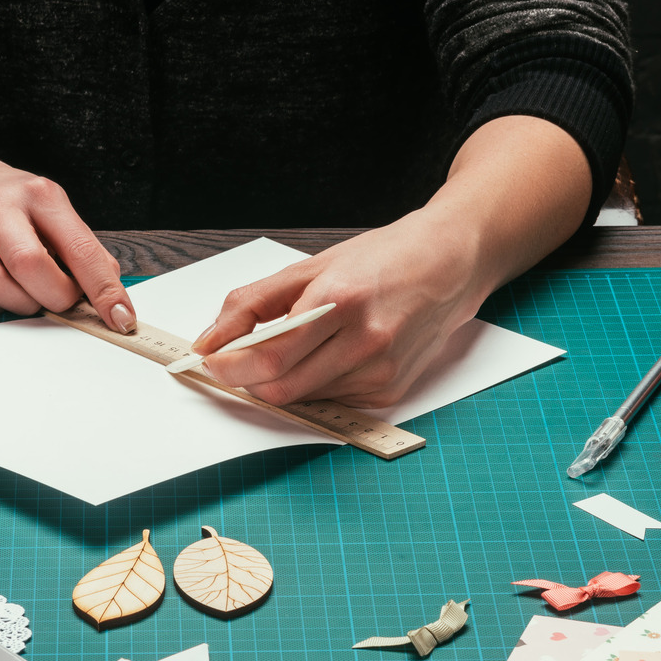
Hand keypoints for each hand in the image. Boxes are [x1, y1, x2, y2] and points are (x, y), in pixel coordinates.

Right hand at [0, 127, 136, 331]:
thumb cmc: (10, 202)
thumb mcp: (52, 207)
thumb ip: (81, 247)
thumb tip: (110, 292)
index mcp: (38, 193)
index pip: (77, 248)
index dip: (103, 289)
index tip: (120, 316)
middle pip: (30, 266)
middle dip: (56, 297)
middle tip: (63, 298)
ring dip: (21, 304)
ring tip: (30, 294)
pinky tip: (0, 292)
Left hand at [193, 115, 591, 407]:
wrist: (452, 263)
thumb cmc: (383, 259)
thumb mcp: (310, 266)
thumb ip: (251, 304)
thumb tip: (209, 340)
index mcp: (340, 300)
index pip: (269, 356)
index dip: (229, 367)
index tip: (210, 362)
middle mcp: (365, 340)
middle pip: (281, 387)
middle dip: (248, 380)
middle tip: (237, 361)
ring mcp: (381, 370)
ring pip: (303, 398)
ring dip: (284, 381)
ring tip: (297, 347)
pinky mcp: (391, 389)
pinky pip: (332, 401)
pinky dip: (317, 384)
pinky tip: (333, 355)